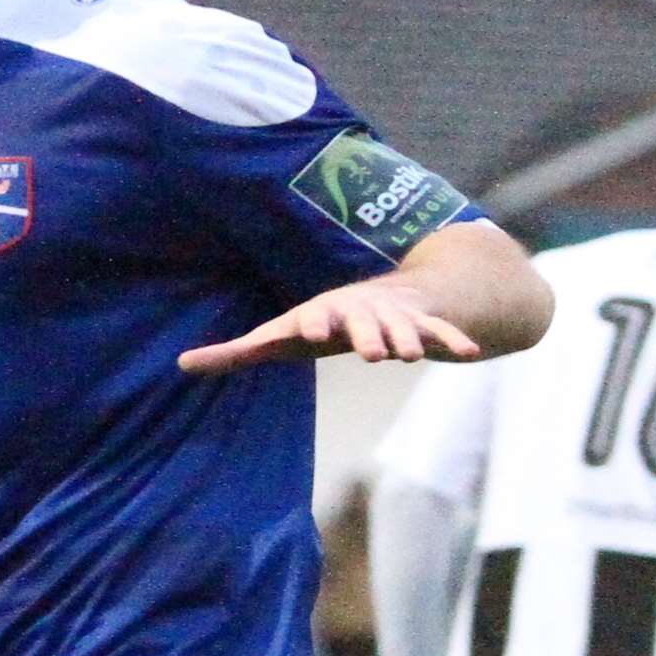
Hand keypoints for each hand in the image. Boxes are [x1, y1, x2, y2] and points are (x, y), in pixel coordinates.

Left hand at [177, 277, 479, 375]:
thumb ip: (238, 352)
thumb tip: (181, 364)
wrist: (390, 291)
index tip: (306, 329)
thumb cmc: (325, 323)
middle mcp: (359, 310)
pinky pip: (443, 331)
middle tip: (370, 352)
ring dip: (409, 338)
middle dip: (365, 333)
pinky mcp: (427, 323)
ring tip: (413, 355)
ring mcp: (396, 316)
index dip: (310, 322)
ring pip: (404, 326)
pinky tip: (474, 351)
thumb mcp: (283, 337)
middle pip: (362, 321)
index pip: (314, 317)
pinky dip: (455, 338)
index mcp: (323, 313)